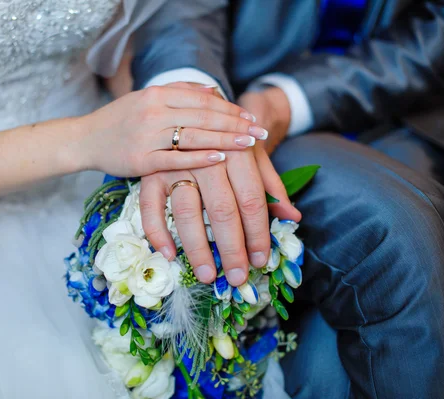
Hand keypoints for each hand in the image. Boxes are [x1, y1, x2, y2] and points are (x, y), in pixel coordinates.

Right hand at [80, 84, 267, 176]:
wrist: (85, 139)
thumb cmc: (119, 120)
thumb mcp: (146, 98)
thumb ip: (178, 92)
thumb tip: (212, 91)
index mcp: (156, 95)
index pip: (202, 100)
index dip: (229, 108)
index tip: (250, 117)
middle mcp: (153, 112)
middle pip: (203, 117)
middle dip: (235, 124)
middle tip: (259, 132)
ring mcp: (147, 136)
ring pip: (193, 136)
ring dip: (225, 139)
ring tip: (249, 144)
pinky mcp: (141, 160)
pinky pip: (175, 158)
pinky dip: (199, 158)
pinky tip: (220, 158)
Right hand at [140, 87, 298, 286]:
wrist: (193, 103)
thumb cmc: (228, 136)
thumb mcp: (254, 154)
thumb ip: (272, 185)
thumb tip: (293, 217)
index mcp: (236, 151)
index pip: (251, 199)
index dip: (258, 233)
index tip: (262, 260)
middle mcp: (205, 156)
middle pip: (222, 210)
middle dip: (232, 248)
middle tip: (238, 278)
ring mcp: (175, 164)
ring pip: (186, 212)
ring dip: (197, 248)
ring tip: (208, 275)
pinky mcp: (150, 172)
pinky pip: (149, 207)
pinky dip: (157, 232)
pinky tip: (169, 255)